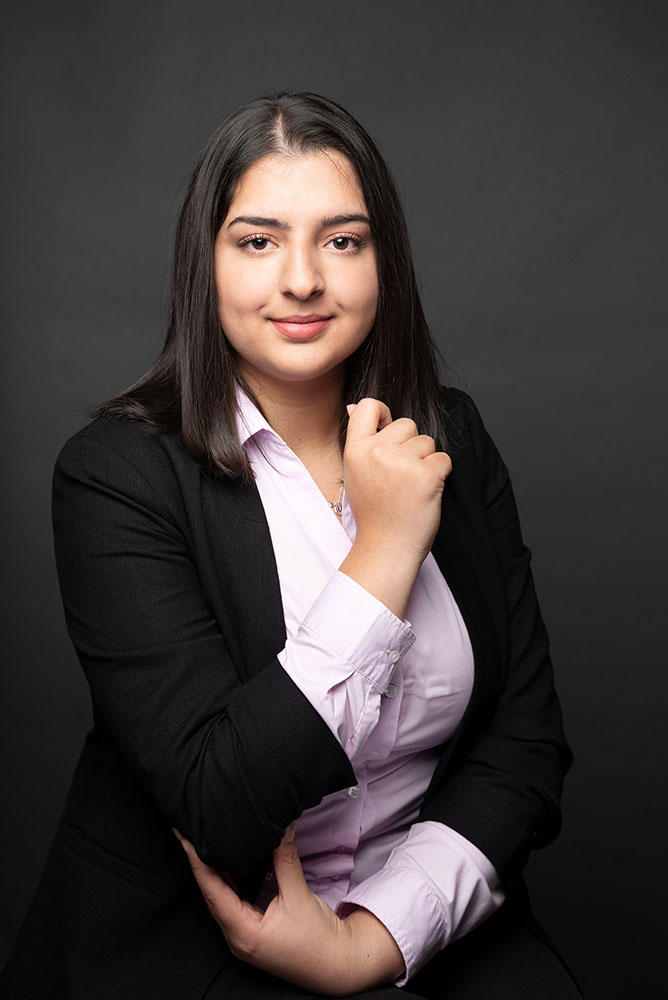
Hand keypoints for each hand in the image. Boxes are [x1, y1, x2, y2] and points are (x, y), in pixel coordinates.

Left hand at [174, 827, 404, 995]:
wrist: (336, 966)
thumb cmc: (318, 940)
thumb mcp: (300, 896)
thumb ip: (286, 860)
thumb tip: (281, 827)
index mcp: (243, 932)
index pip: (212, 890)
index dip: (198, 861)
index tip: (186, 837)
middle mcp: (236, 937)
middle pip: (210, 893)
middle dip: (199, 862)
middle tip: (190, 832)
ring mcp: (242, 936)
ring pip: (219, 898)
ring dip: (212, 871)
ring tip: (202, 842)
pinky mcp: (251, 931)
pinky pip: (231, 902)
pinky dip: (227, 881)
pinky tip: (225, 863)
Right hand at [339, 398, 451, 618]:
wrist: (386, 548)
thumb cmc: (374, 514)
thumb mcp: (354, 473)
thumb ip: (360, 441)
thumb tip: (356, 407)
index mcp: (355, 450)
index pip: (368, 406)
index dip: (383, 412)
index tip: (387, 429)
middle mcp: (377, 451)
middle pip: (407, 424)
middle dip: (411, 445)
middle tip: (400, 476)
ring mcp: (403, 462)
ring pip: (428, 442)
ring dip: (426, 461)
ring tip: (411, 487)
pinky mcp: (427, 474)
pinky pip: (444, 459)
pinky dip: (441, 474)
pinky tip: (425, 492)